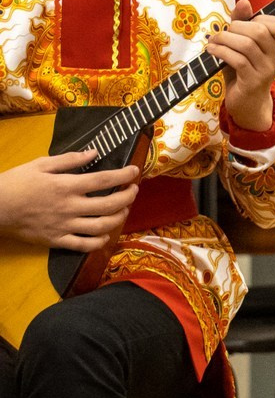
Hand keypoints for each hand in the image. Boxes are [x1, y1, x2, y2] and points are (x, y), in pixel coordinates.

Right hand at [0, 150, 140, 250]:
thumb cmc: (15, 183)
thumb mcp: (40, 165)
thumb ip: (69, 160)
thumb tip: (93, 153)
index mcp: (65, 186)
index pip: (104, 180)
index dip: (124, 175)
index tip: (135, 171)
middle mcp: (69, 207)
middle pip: (110, 205)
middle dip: (128, 197)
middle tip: (133, 190)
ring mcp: (64, 226)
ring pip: (102, 226)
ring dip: (119, 218)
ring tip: (123, 210)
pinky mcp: (56, 240)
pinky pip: (84, 245)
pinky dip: (99, 241)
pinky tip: (105, 234)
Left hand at [210, 0, 274, 131]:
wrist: (248, 104)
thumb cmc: (244, 72)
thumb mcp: (244, 46)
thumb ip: (243, 24)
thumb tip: (244, 1)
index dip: (259, 18)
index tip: (243, 25)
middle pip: (259, 31)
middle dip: (236, 27)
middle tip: (223, 34)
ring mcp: (267, 70)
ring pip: (247, 45)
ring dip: (224, 39)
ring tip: (214, 42)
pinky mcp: (253, 81)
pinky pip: (237, 60)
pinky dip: (221, 52)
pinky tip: (212, 51)